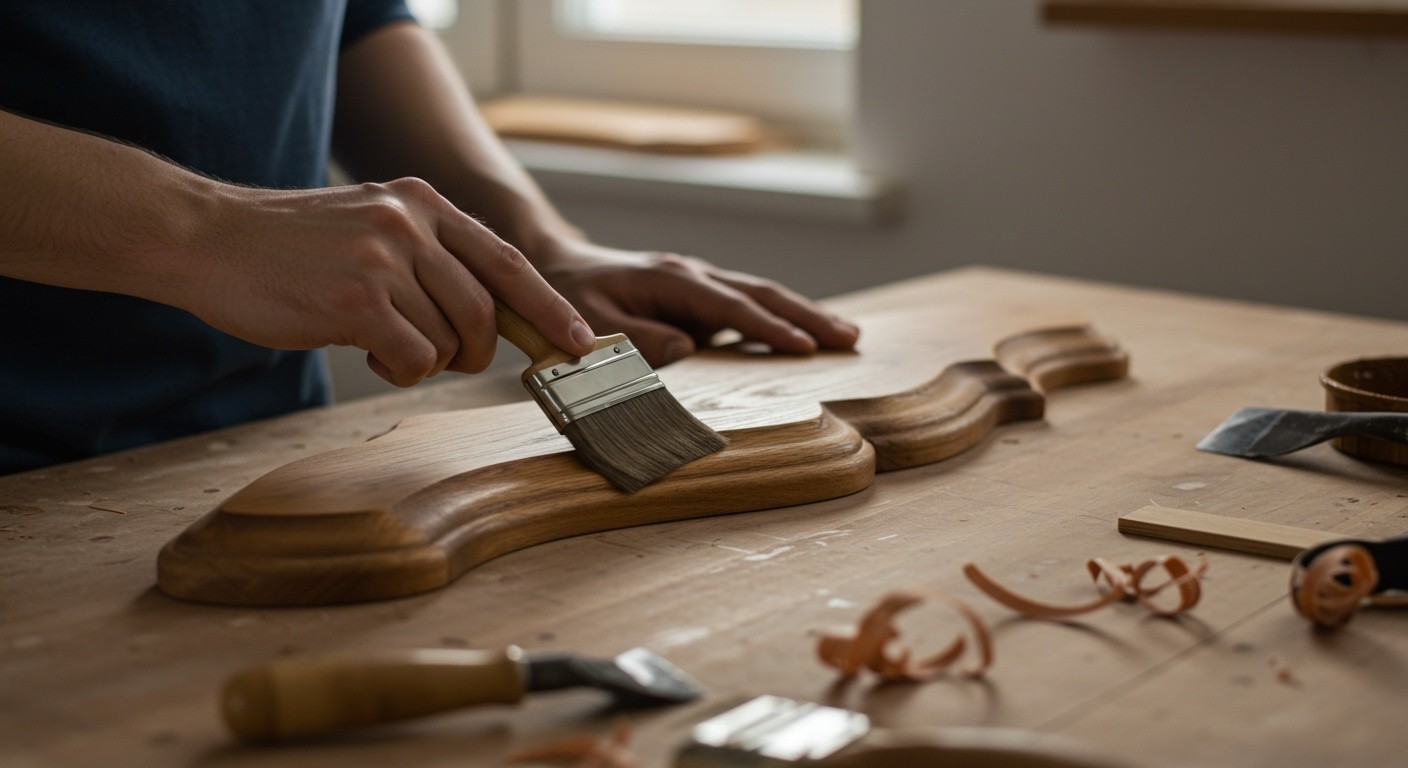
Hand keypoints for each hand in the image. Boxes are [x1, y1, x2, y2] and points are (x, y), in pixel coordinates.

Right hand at [181, 177, 595, 385]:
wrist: (205, 239)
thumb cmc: (290, 248)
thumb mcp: (372, 226)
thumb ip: (430, 256)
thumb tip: (495, 316)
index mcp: (422, 202)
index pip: (508, 262)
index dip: (549, 308)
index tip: (579, 342)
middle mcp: (410, 223)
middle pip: (486, 311)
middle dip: (478, 351)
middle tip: (446, 358)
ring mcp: (384, 259)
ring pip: (450, 340)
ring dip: (425, 359)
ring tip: (380, 341)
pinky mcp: (357, 301)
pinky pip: (415, 359)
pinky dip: (400, 370)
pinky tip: (367, 352)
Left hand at [529, 239, 859, 366]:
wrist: (550, 264)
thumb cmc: (565, 298)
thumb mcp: (589, 323)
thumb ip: (634, 339)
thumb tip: (686, 350)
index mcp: (669, 280)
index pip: (730, 306)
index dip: (769, 327)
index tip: (806, 346)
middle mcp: (690, 275)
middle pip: (760, 293)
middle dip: (807, 315)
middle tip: (850, 337)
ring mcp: (695, 282)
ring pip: (759, 295)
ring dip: (802, 313)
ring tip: (845, 334)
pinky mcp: (694, 294)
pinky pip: (745, 304)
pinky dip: (779, 316)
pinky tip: (804, 332)